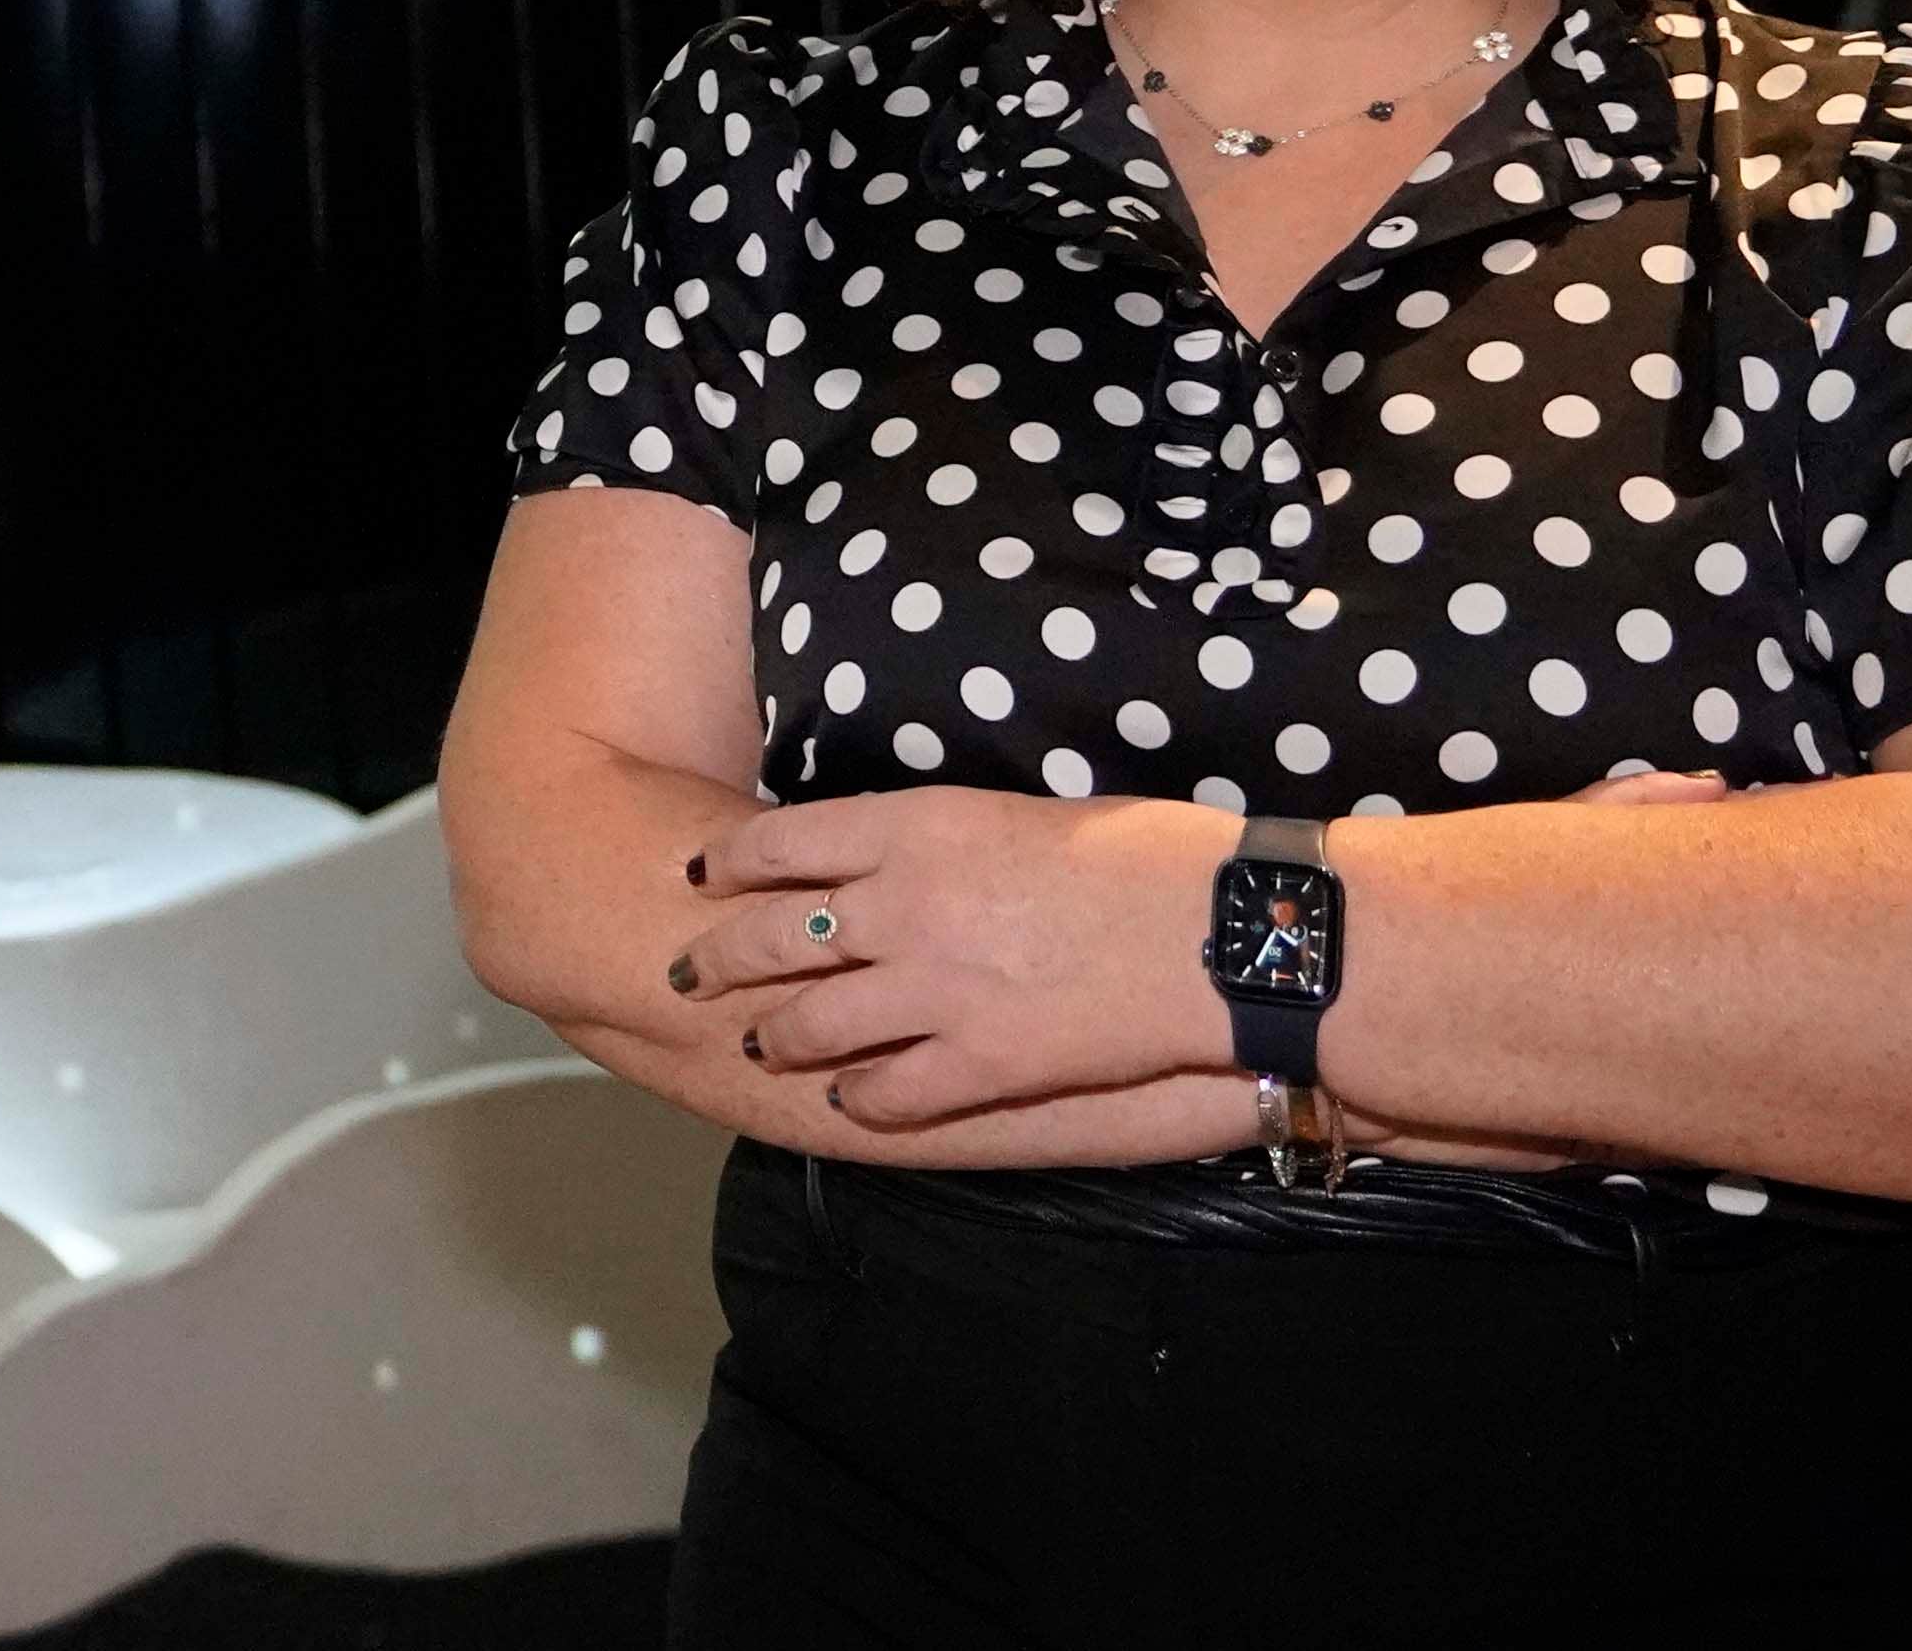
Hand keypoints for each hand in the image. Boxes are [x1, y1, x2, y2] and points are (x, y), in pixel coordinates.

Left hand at [668, 769, 1735, 1136]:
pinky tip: (849, 1101)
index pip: (782, 840)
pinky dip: (860, 1098)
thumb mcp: (1028, 810)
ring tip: (757, 1038)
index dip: (729, 860)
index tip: (700, 869)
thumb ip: (948, 834)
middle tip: (687, 966)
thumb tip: (904, 847)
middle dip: (722, 952)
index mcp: (919, 826)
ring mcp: (935, 993)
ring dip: (780, 1032)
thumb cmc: (1149, 855)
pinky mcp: (979, 1066)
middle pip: (775, 933)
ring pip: (815, 1021)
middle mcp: (905, 907)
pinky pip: (888, 1091)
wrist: (1224, 934)